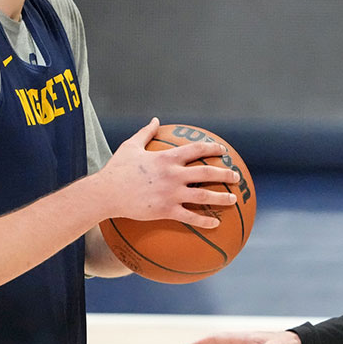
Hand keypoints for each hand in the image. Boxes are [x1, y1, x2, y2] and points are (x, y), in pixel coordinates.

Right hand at [99, 118, 239, 228]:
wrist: (106, 193)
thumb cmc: (117, 170)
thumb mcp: (131, 147)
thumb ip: (145, 133)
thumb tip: (155, 119)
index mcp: (167, 158)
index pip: (196, 150)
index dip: (212, 148)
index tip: (223, 150)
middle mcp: (173, 175)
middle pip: (207, 173)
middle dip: (225, 174)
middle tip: (236, 176)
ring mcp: (171, 193)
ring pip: (203, 195)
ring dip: (221, 198)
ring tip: (233, 200)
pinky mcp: (166, 210)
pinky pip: (190, 217)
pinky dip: (205, 221)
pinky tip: (216, 224)